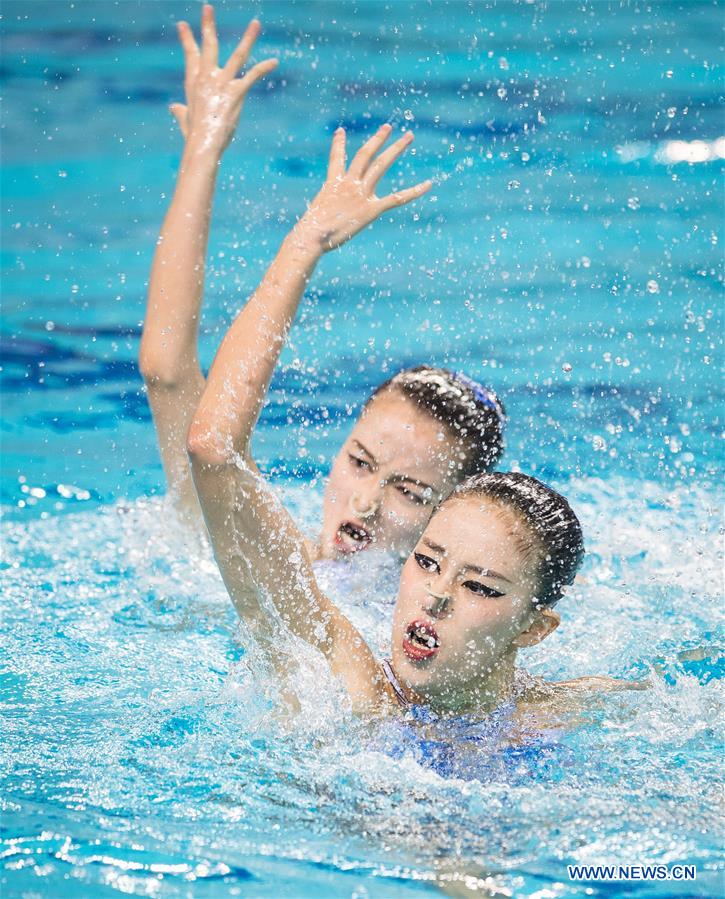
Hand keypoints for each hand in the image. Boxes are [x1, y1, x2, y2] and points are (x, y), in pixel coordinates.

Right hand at [170, 4, 276, 154]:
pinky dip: (264, 68)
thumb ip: (180, 111)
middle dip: (208, 25)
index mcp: (194, 83)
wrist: (202, 145)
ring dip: (249, 38)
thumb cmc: (194, 136)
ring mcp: (222, 83)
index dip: (187, 39)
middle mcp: (207, 78)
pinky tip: (275, 61)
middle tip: (207, 7)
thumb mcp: (186, 120)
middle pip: (208, 45)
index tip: (182, 25)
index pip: (190, 55)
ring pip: (238, 55)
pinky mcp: (236, 93)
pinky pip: (253, 75)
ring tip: (256, 23)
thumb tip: (173, 107)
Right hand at [295, 125, 431, 252]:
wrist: (313, 235)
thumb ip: (317, 221)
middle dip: (378, 140)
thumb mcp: (313, 221)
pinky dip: (414, 191)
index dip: (339, 145)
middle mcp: (349, 184)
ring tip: (408, 136)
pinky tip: (428, 184)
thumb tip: (303, 236)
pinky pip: (397, 198)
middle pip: (366, 155)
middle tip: (388, 127)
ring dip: (396, 149)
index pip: (336, 159)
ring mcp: (361, 194)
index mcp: (332, 184)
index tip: (341, 132)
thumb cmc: (309, 233)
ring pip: (381, 165)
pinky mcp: (372, 209)